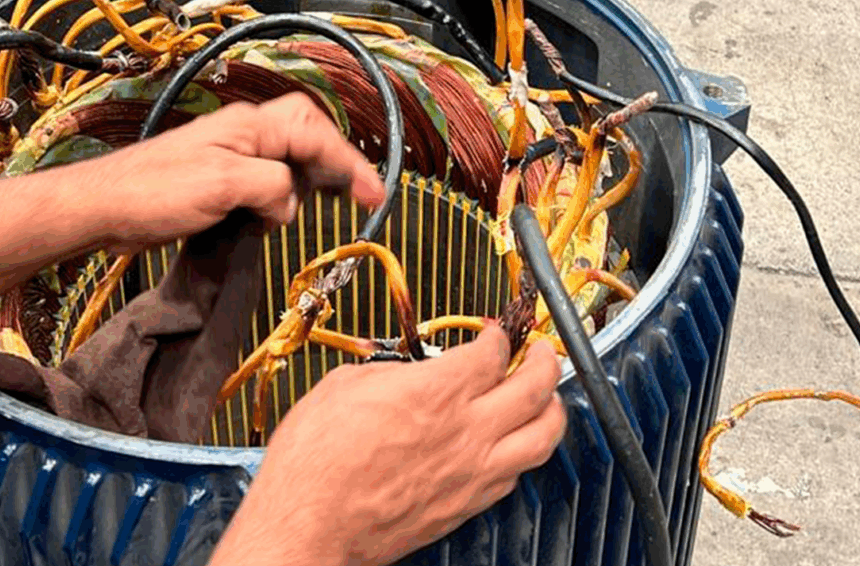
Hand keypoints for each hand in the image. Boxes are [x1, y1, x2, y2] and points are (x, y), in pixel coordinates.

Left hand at [95, 92, 383, 251]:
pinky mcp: (222, 178)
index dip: (350, 164)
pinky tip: (283, 214)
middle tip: (359, 195)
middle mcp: (247, 134)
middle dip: (336, 162)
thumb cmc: (155, 190)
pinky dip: (285, 196)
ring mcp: (234, 154)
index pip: (317, 135)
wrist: (104, 207)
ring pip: (291, 159)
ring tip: (330, 204)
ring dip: (309, 182)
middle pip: (310, 135)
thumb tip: (289, 203)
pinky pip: (269, 180)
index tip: (373, 194)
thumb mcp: (225, 185)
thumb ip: (273, 187)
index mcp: (251, 126)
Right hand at [209, 324, 566, 565]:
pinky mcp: (466, 506)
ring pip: (542, 436)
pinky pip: (516, 474)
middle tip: (542, 352)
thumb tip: (412, 373)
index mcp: (437, 391)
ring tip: (547, 396)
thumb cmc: (315, 460)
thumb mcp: (345, 385)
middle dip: (545, 361)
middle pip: (534, 387)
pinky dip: (524, 452)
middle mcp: (466, 430)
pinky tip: (514, 445)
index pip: (493, 353)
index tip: (493, 334)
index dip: (498, 336)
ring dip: (552, 409)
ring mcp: (472, 472)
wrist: (306, 525)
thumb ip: (393, 372)